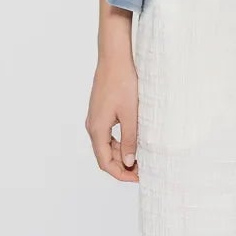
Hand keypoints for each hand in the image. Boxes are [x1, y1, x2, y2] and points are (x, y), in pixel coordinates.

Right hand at [85, 36, 138, 181]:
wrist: (114, 58)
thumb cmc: (122, 82)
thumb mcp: (131, 115)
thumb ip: (130, 140)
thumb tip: (128, 163)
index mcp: (97, 129)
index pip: (105, 162)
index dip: (121, 174)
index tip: (138, 177)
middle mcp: (92, 126)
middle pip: (104, 156)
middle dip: (122, 166)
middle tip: (143, 169)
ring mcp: (95, 118)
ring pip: (106, 146)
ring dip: (121, 155)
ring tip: (141, 157)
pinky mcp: (100, 112)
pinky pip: (107, 134)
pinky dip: (119, 143)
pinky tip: (134, 142)